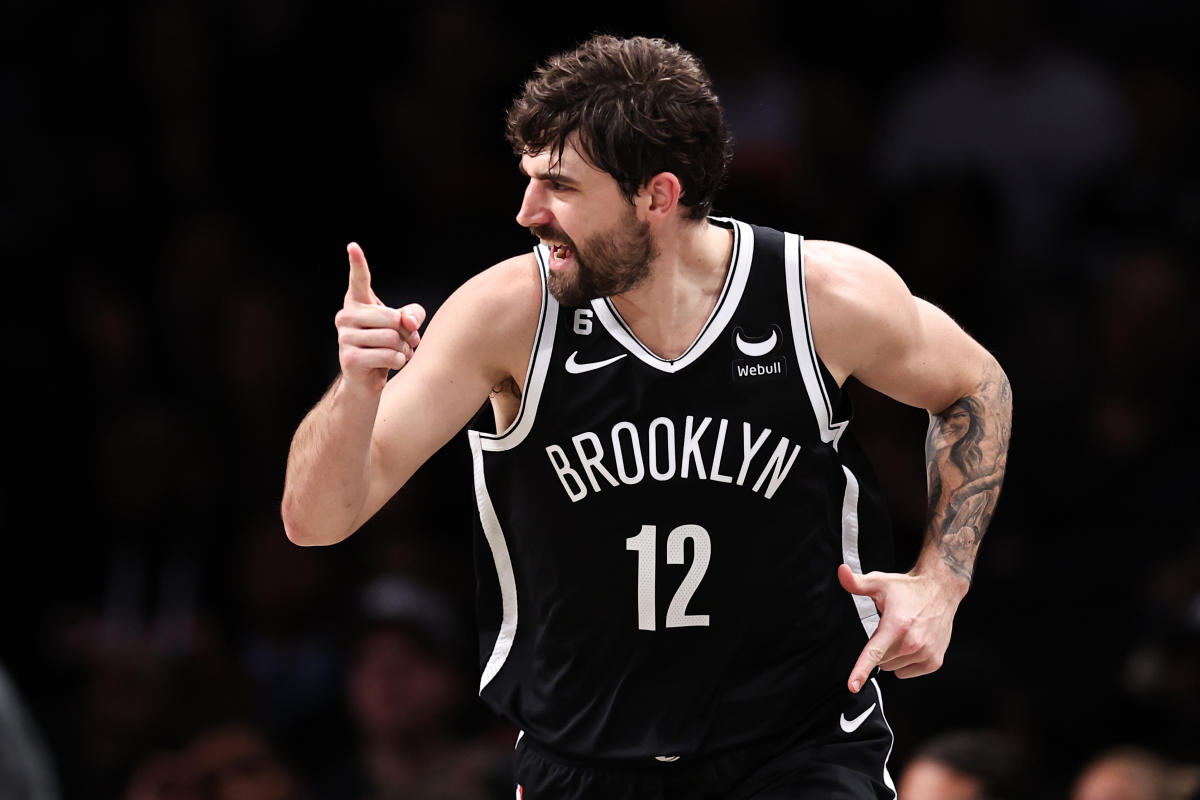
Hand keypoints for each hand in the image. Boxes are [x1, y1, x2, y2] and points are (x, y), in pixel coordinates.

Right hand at [335, 242, 424, 395]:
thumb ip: (413, 314)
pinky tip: (392, 364)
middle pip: (392, 318)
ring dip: (404, 349)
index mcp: (357, 303)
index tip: (353, 246)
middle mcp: (346, 316)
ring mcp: (345, 337)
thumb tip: (406, 320)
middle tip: (404, 341)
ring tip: (397, 353)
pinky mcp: (350, 358)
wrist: (368, 380)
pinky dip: (399, 361)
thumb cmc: (387, 346)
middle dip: (406, 333)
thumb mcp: (405, 325)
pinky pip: (389, 355)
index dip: (357, 263)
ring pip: (392, 338)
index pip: (359, 280)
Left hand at [837, 563, 965, 692]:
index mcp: (896, 625)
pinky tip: (913, 643)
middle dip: (879, 648)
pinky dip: (905, 662)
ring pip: (893, 668)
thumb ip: (856, 582)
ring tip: (904, 634)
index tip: (852, 686)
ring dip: (893, 656)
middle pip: (880, 661)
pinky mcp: (934, 662)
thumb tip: (841, 571)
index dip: (861, 671)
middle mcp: (912, 643)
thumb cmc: (907, 588)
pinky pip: (907, 673)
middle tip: (890, 628)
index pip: (874, 653)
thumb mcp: (879, 582)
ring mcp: (925, 654)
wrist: (940, 590)